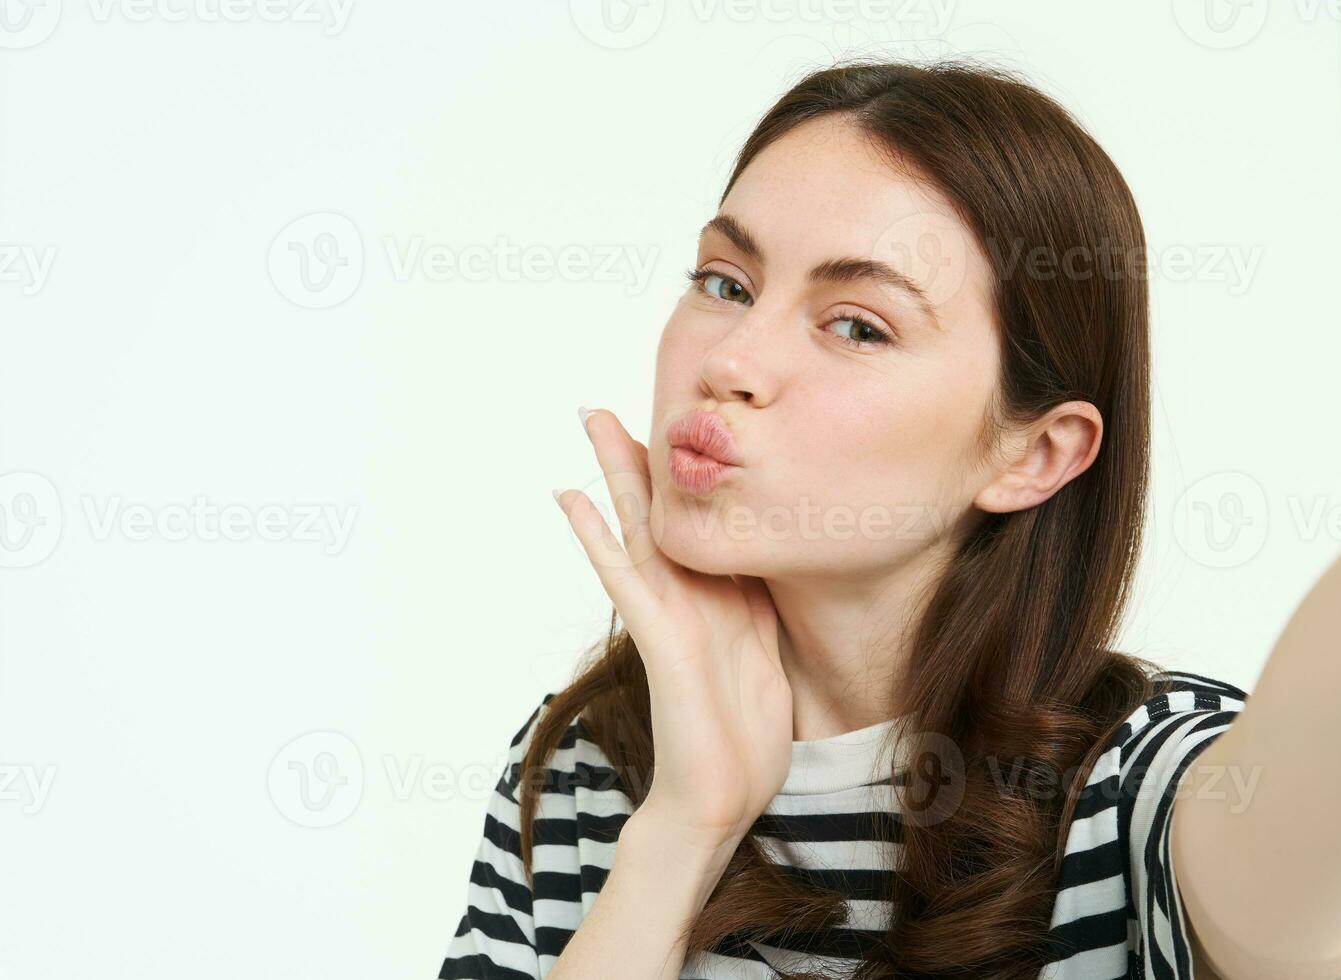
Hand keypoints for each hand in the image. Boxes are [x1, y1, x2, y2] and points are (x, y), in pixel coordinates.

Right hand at [554, 408, 792, 845]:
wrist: (721, 802)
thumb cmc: (743, 743)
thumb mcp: (768, 656)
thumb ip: (761, 611)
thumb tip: (766, 564)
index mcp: (718, 601)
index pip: (701, 523)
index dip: (691, 475)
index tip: (683, 423)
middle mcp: (687, 599)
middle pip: (659, 515)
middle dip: (637, 460)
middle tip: (610, 405)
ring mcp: (668, 616)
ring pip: (635, 530)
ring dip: (611, 475)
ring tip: (591, 422)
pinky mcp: (659, 640)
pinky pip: (624, 579)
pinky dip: (597, 538)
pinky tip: (572, 499)